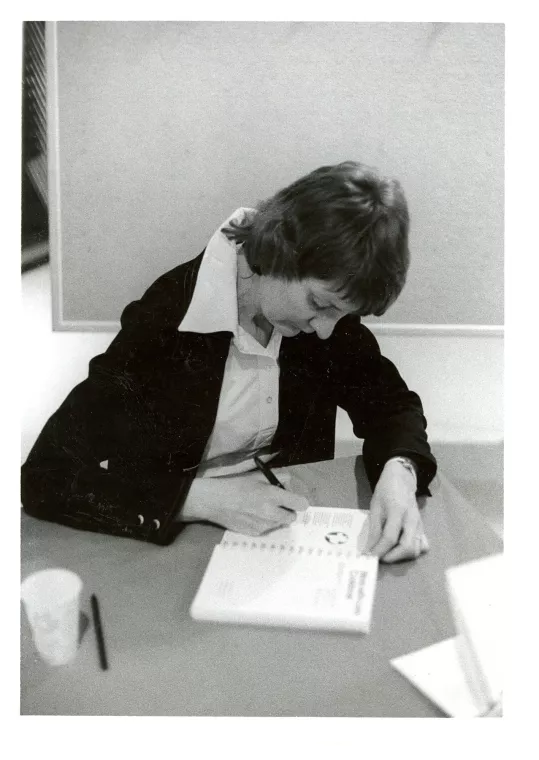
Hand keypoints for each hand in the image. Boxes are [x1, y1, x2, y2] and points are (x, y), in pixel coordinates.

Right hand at [180, 471, 308, 535]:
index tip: (294, 500)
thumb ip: (278, 478)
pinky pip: (267, 529)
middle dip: (288, 511)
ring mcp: (263, 526)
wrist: (214, 501)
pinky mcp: (255, 533)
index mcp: (272, 496)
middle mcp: (270, 513)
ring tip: (260, 508)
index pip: (301, 504)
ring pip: (279, 524)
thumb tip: (289, 484)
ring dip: (275, 517)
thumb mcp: (258, 476)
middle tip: (277, 504)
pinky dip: (264, 523)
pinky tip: (251, 515)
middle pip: (293, 517)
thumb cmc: (236, 485)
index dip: (299, 501)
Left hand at [365, 459, 428, 562]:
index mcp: (398, 511)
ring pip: (416, 549)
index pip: (390, 537)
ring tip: (388, 553)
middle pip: (407, 547)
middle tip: (379, 557)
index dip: (379, 550)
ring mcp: (420, 525)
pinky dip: (412, 552)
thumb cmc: (386, 492)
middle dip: (392, 557)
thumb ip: (374, 529)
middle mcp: (412, 520)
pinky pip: (422, 546)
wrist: (402, 480)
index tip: (369, 557)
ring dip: (401, 556)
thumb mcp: (375, 507)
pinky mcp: (423, 528)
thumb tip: (370, 550)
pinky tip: (401, 549)